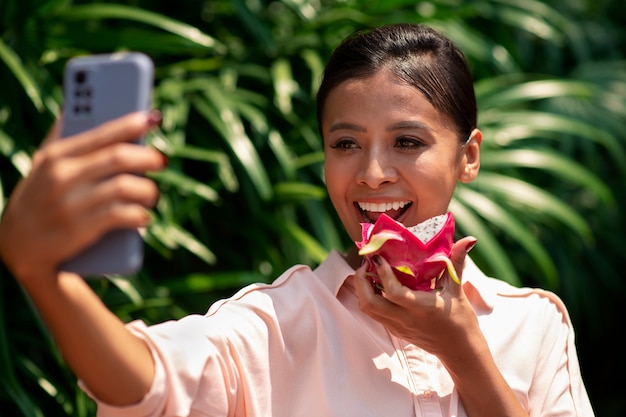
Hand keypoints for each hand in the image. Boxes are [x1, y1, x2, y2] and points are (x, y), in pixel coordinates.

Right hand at [0, 111, 165, 284]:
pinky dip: (139, 215)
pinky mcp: (80, 230)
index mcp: (56, 155)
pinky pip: (122, 215)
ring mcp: (71, 203)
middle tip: (161, 161)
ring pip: (126, 187)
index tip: (154, 118)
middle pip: (119, 158)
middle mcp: (62, 176)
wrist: (18, 248)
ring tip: (151, 195)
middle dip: (148, 158)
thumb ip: (61, 137)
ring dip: (148, 191)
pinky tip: (143, 217)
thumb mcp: (41, 165)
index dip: (132, 124)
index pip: (102, 133)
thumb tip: (76, 104)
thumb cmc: (39, 199)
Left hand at [353, 236, 478, 359]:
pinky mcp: (394, 330)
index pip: (393, 292)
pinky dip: (369, 297)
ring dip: (362, 289)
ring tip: (368, 271)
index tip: (378, 257)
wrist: (460, 350)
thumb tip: (468, 240)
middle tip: (366, 262)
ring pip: (367, 309)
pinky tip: (376, 284)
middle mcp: (405, 319)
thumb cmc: (461, 319)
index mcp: (421, 308)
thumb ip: (457, 262)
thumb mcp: (458, 290)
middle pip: (369, 303)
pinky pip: (373, 313)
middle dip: (361, 281)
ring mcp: (397, 326)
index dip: (382, 273)